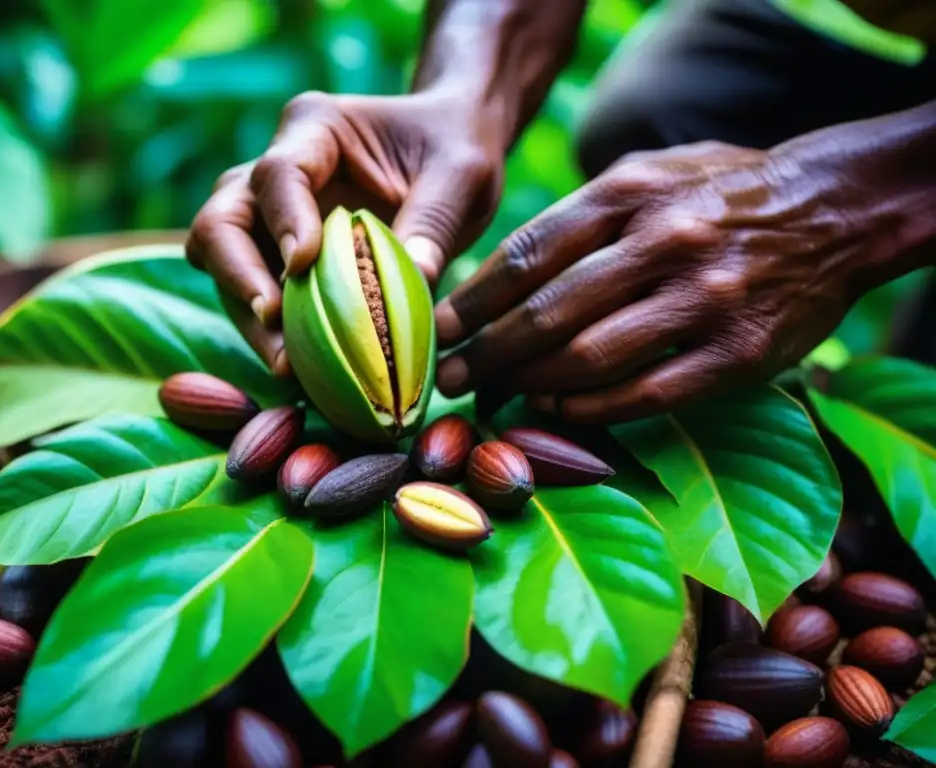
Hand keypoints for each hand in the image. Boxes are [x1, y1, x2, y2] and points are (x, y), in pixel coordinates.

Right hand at [186, 90, 503, 373]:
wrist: (450, 148)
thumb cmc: (454, 148)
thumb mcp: (462, 176)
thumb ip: (435, 223)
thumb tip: (418, 282)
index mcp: (316, 129)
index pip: (278, 173)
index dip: (284, 220)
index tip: (302, 264)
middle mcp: (277, 169)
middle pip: (222, 222)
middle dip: (239, 277)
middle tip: (275, 325)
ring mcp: (269, 214)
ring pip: (224, 264)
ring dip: (250, 316)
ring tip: (289, 365)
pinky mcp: (277, 253)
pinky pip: (254, 293)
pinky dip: (271, 329)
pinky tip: (302, 366)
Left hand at [434, 140, 896, 422]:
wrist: (834, 209)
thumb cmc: (721, 193)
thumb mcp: (648, 173)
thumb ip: (581, 215)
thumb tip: (503, 273)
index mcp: (630, 194)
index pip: (527, 255)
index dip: (472, 301)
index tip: (436, 330)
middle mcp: (662, 244)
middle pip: (546, 313)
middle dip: (486, 353)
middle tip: (450, 378)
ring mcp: (702, 302)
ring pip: (590, 358)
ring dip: (529, 384)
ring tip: (496, 396)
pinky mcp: (737, 354)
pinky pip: (647, 393)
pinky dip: (592, 409)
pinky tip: (558, 411)